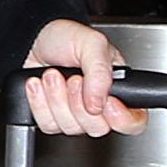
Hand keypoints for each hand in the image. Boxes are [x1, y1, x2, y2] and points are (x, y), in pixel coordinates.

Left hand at [20, 19, 142, 137]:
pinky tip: (38, 85)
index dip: (122, 118)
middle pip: (98, 128)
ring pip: (71, 128)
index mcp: (118, 89)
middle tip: (73, 78)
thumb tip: (97, 104)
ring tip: (52, 74)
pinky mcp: (51, 117)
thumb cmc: (65, 38)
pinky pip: (48, 125)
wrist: (32, 40)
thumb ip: (101, 72)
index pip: (133, 121)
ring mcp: (74, 114)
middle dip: (79, 103)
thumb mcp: (91, 44)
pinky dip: (39, 103)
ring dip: (57, 99)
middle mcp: (98, 105)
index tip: (107, 103)